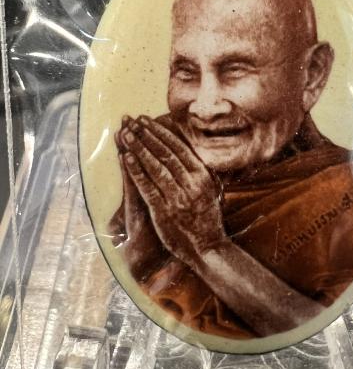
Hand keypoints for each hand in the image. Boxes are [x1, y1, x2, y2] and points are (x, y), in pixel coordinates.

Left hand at [120, 116, 224, 266]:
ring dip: (139, 148)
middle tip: (132, 121)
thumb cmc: (208, 218)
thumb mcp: (210, 190)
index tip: (146, 120)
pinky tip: (126, 158)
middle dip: (147, 135)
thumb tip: (188, 151)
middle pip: (165, 153)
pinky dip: (136, 171)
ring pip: (156, 167)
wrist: (209, 248)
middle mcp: (191, 183)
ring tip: (126, 134)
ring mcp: (178, 197)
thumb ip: (199, 172)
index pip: (178, 147)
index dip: (160, 132)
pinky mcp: (164, 211)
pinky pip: (148, 187)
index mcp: (202, 175)